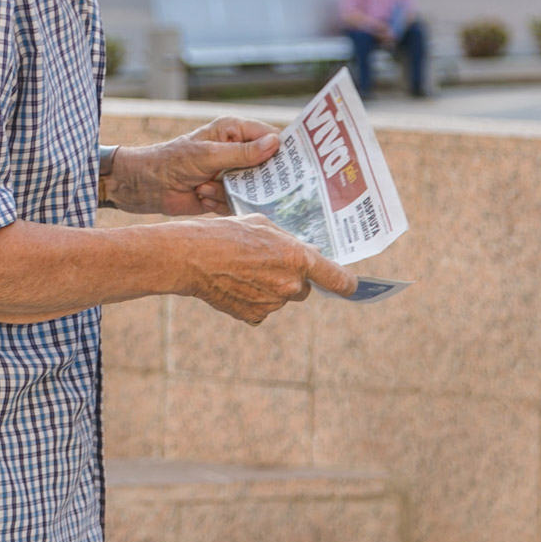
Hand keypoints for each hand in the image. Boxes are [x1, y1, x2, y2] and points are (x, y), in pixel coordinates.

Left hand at [105, 116, 280, 216]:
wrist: (145, 187)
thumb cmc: (171, 161)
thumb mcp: (207, 155)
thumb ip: (242, 153)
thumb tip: (275, 144)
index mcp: (234, 131)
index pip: (270, 137)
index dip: (282, 151)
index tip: (293, 168)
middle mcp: (236, 152)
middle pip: (267, 168)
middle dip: (257, 180)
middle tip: (246, 185)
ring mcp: (231, 175)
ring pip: (253, 190)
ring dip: (230, 192)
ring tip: (204, 187)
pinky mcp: (224, 195)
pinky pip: (238, 203)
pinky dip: (221, 203)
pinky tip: (200, 196)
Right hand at [184, 214, 356, 324]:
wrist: (190, 257)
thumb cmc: (225, 233)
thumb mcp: (263, 225)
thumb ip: (290, 242)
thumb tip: (310, 254)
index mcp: (297, 259)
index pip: (338, 279)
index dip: (346, 283)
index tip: (350, 285)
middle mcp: (290, 285)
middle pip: (303, 287)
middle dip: (291, 277)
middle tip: (267, 261)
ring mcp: (272, 304)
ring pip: (280, 297)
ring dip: (269, 286)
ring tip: (242, 268)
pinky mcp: (253, 316)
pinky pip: (262, 308)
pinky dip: (253, 298)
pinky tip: (234, 282)